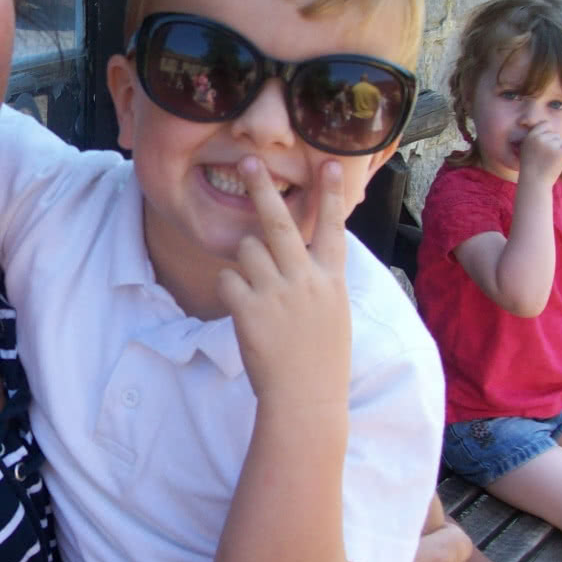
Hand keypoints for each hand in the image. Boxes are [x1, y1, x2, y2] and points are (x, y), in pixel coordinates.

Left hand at [217, 157, 350, 407]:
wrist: (306, 399)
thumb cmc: (321, 359)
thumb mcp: (333, 312)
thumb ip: (319, 279)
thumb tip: (308, 252)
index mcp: (331, 279)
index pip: (334, 227)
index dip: (331, 194)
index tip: (331, 162)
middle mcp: (305, 279)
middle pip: (279, 222)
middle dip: (262, 188)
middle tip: (247, 162)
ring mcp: (276, 292)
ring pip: (246, 249)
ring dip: (245, 261)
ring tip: (257, 289)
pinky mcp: (249, 308)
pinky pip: (228, 279)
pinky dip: (230, 289)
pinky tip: (243, 310)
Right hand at [516, 120, 561, 185]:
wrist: (534, 183)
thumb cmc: (531, 169)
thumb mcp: (526, 151)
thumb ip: (534, 140)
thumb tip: (548, 129)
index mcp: (530, 137)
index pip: (545, 125)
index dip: (549, 133)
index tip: (548, 143)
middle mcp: (539, 139)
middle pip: (556, 135)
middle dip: (555, 145)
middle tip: (547, 158)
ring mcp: (550, 145)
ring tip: (552, 162)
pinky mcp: (561, 152)